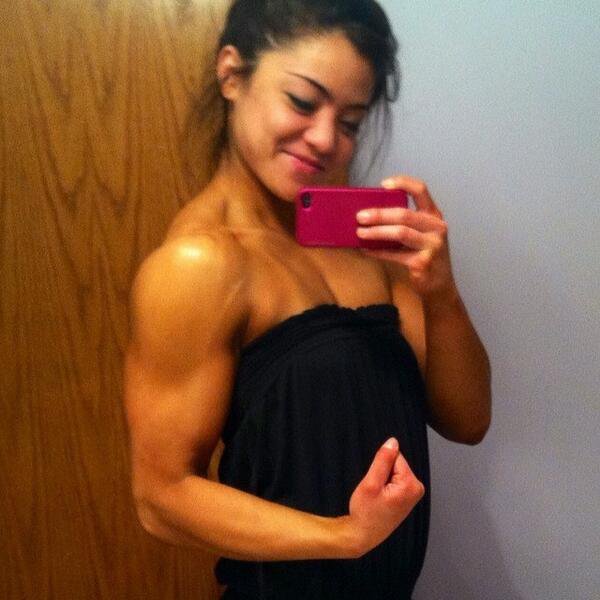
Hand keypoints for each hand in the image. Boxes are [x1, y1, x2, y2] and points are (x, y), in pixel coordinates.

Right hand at [344, 437, 424, 557]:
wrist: (362, 535)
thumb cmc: (365, 512)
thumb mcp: (371, 483)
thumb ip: (383, 460)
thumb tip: (393, 441)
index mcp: (411, 484)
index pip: (395, 457)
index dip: (380, 467)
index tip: (376, 483)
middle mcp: (417, 489)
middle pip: (397, 464)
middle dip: (383, 473)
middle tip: (375, 491)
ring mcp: (413, 494)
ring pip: (394, 472)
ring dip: (383, 480)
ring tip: (378, 497)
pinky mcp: (407, 497)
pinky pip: (395, 481)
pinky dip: (385, 486)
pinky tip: (381, 500)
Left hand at [356, 175, 456, 299]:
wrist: (440, 285)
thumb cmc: (424, 255)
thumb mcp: (421, 234)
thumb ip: (405, 223)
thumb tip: (370, 214)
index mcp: (434, 215)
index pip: (421, 191)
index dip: (403, 183)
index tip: (383, 184)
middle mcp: (436, 228)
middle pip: (405, 214)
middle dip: (379, 214)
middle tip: (359, 217)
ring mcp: (432, 246)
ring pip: (400, 233)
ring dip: (377, 232)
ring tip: (360, 232)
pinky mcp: (423, 263)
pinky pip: (395, 254)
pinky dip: (378, 252)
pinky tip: (366, 250)